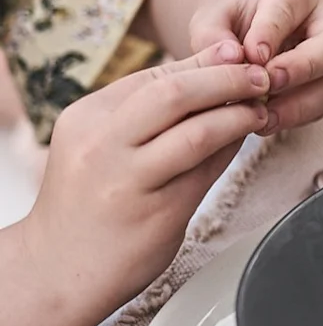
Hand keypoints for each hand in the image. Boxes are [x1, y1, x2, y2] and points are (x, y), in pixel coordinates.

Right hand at [24, 44, 269, 320]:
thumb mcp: (100, 143)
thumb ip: (149, 112)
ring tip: (261, 108)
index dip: (206, 62)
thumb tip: (213, 73)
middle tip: (261, 75)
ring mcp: (127, 178)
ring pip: (197, 130)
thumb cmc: (88, 202)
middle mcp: (102, 143)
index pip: (156, 75)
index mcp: (87, 117)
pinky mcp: (156, 211)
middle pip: (176, 92)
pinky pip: (206, 170)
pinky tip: (247, 139)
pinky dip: (232, 149)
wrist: (57, 269)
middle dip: (228, 77)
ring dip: (239, 114)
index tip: (240, 57)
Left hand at [187, 0, 322, 133]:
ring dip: (301, 104)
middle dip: (303, 68)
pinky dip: (298, 116)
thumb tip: (233, 59)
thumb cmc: (231, 20)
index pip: (290, 8)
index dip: (271, 33)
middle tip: (269, 84)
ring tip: (264, 117)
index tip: (251, 56)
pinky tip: (268, 122)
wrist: (246, 33)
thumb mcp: (211, 17)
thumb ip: (213, 34)